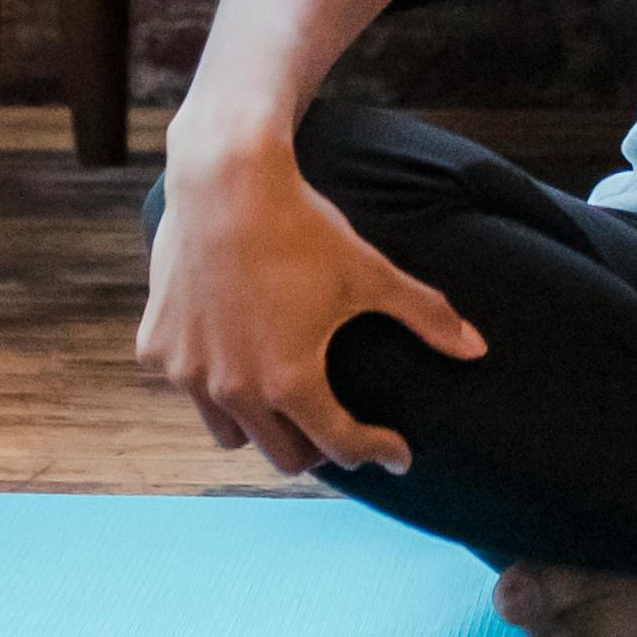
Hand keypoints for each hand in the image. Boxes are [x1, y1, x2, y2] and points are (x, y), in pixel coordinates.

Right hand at [134, 137, 488, 477]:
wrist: (225, 178)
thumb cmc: (304, 227)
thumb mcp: (369, 273)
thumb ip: (426, 316)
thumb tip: (479, 349)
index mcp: (290, 381)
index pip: (342, 446)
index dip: (378, 451)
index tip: (397, 451)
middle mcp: (234, 389)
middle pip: (284, 457)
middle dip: (319, 448)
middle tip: (341, 429)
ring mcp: (189, 372)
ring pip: (229, 433)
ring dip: (260, 426)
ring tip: (285, 400)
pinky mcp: (157, 348)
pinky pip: (188, 388)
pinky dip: (211, 382)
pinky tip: (233, 357)